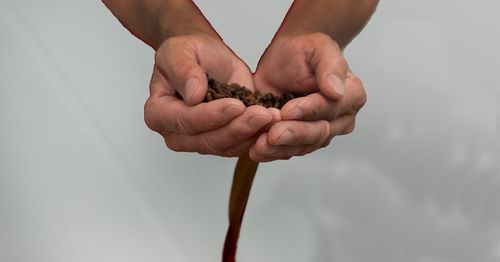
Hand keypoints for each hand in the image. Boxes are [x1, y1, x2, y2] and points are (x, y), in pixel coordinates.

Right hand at [145, 34, 279, 156]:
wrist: (206, 57)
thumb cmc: (189, 52)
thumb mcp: (179, 51)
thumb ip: (183, 71)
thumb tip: (194, 95)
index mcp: (158, 113)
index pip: (185, 121)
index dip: (211, 116)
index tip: (235, 105)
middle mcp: (177, 134)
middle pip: (207, 140)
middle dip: (237, 128)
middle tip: (262, 114)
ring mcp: (200, 141)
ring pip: (226, 146)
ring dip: (251, 134)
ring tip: (272, 117)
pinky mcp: (222, 142)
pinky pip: (240, 146)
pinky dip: (257, 136)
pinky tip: (272, 123)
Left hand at [250, 32, 366, 161]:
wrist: (283, 59)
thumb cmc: (304, 50)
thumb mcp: (318, 47)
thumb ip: (329, 66)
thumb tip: (336, 91)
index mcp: (351, 95)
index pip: (331, 108)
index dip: (309, 111)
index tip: (288, 110)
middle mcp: (340, 119)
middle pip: (319, 132)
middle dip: (294, 133)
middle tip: (272, 134)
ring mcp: (321, 132)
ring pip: (303, 146)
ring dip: (281, 148)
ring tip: (260, 146)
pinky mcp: (300, 141)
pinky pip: (288, 151)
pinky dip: (272, 152)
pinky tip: (257, 151)